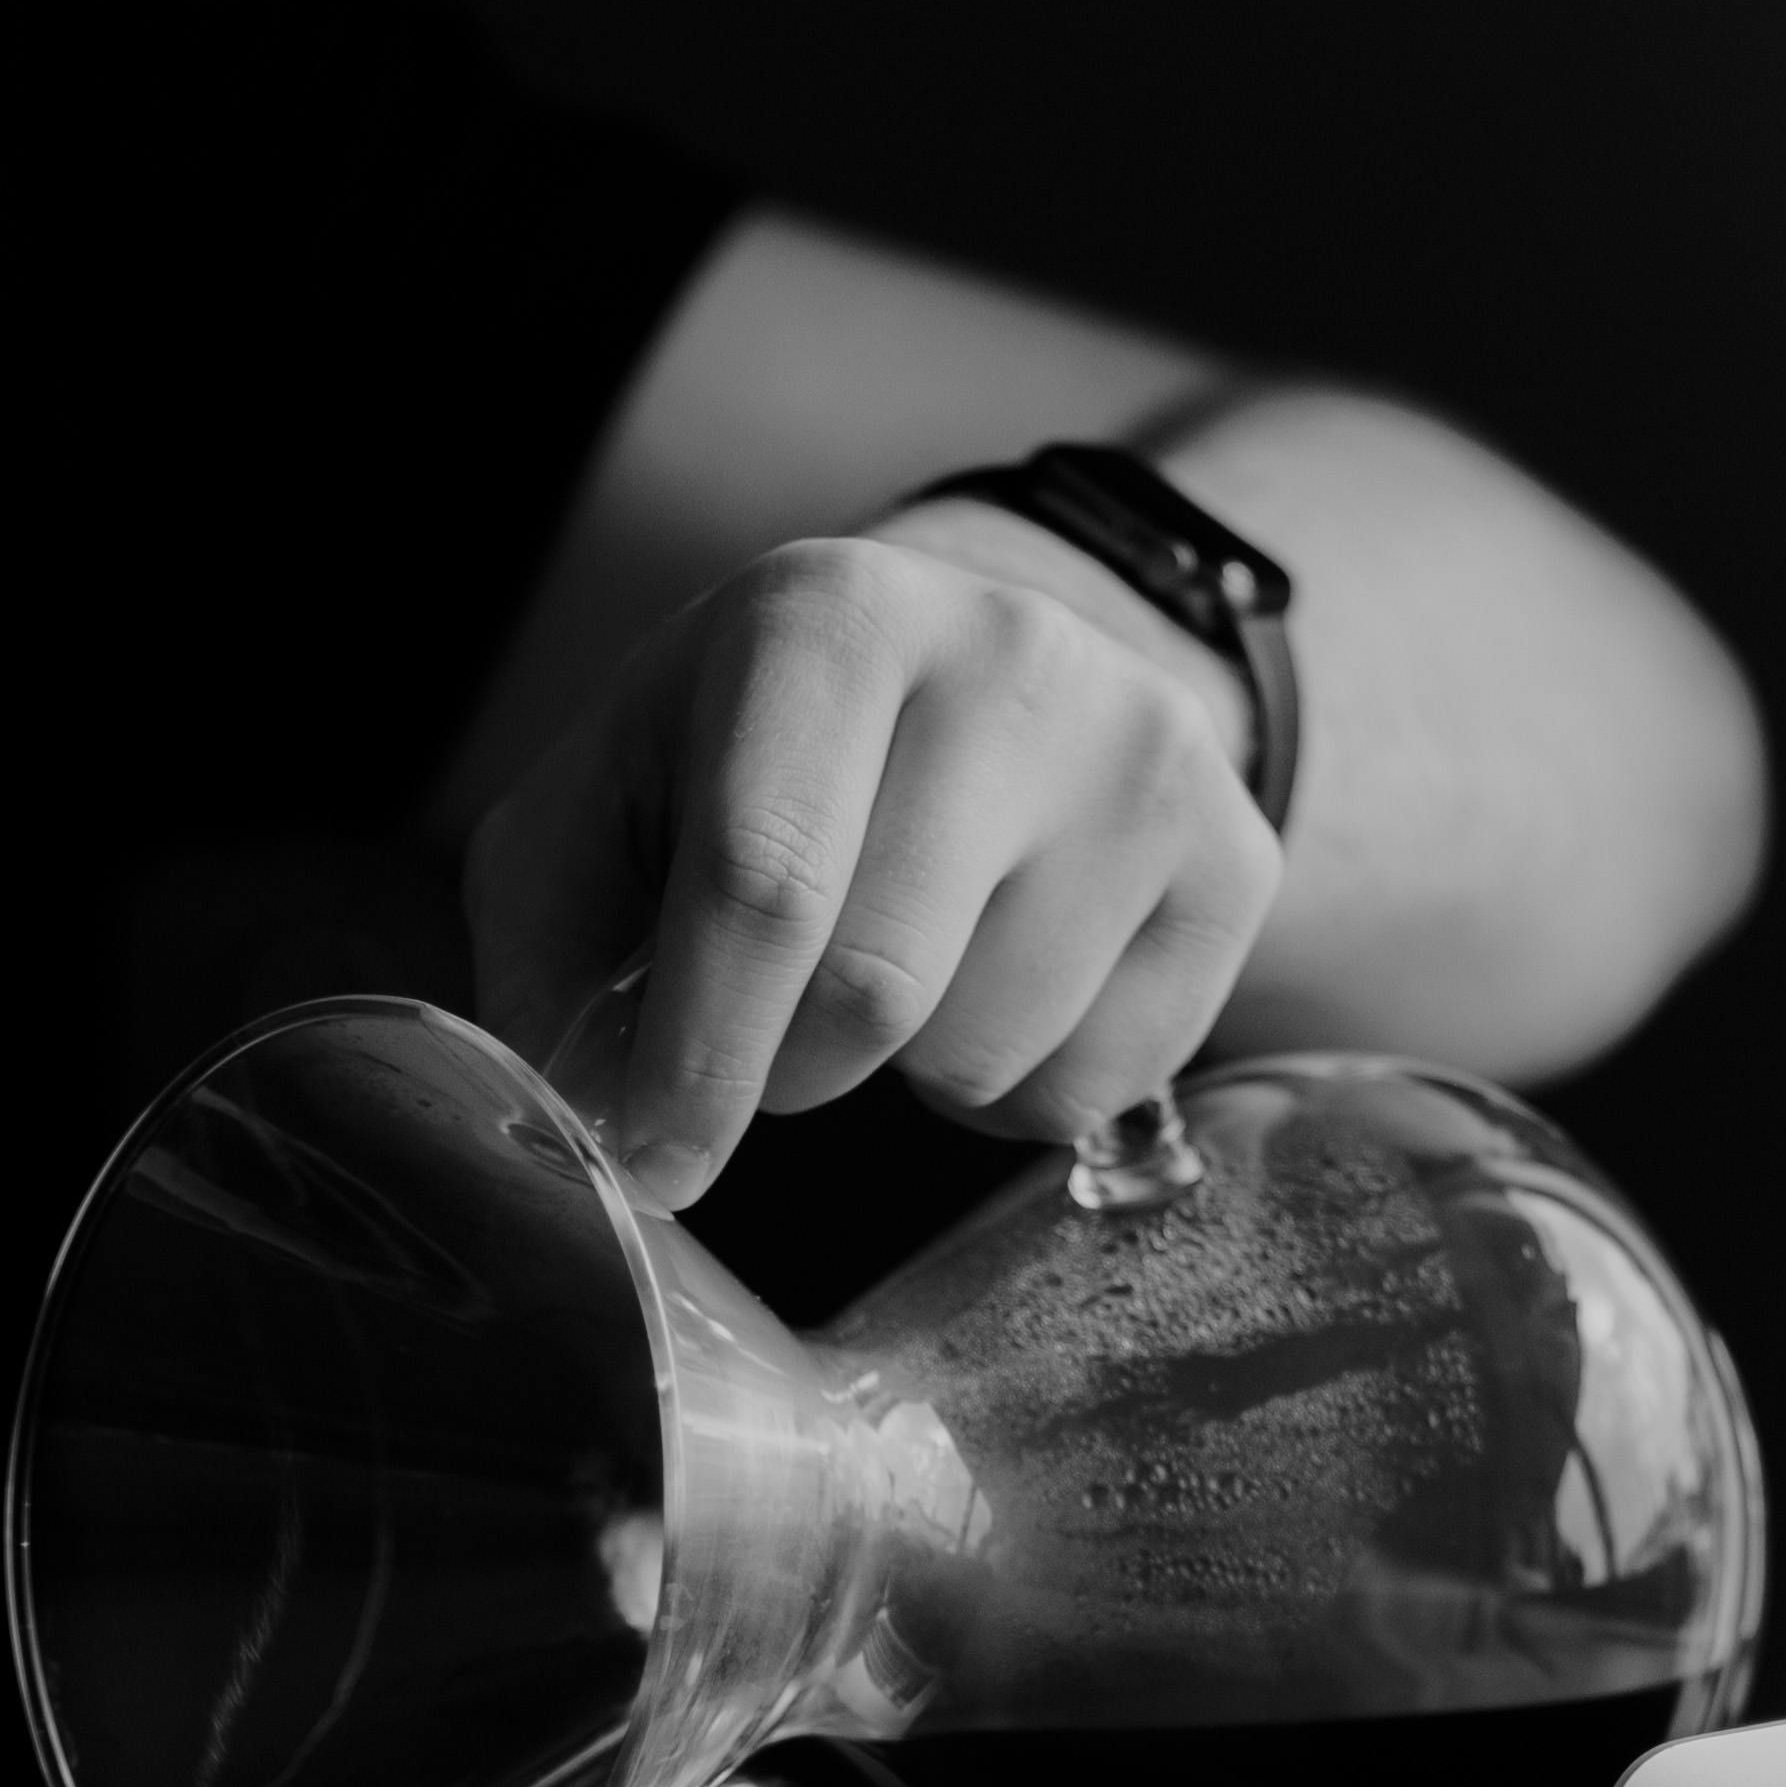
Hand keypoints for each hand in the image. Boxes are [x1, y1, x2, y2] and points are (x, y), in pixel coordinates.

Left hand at [465, 511, 1282, 1208]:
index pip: (764, 876)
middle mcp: (1009, 656)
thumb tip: (575, 1125)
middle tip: (766, 1034)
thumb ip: (550, 944)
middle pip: (876, 990)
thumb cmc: (755, 755)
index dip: (697, 1056)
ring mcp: (1144, 753)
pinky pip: (1095, 1086)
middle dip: (785, 1070)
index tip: (654, 1168)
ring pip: (985, 1055)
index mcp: (827, 618)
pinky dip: (1011, 1091)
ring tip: (898, 969)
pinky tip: (994, 982)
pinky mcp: (1235, 854)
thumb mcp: (611, 797)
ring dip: (902, 1078)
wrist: (979, 672)